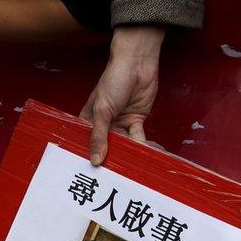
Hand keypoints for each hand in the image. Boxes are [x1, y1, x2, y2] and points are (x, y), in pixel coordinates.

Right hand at [80, 25, 164, 164]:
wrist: (138, 63)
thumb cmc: (113, 80)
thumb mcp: (102, 110)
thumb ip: (100, 136)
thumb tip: (95, 160)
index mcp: (89, 122)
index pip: (89, 144)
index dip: (92, 158)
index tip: (96, 176)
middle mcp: (104, 125)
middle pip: (108, 147)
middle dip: (115, 160)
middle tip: (120, 178)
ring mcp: (120, 124)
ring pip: (125, 144)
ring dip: (132, 154)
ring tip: (138, 169)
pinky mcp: (136, 121)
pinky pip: (140, 138)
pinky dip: (146, 146)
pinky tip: (151, 155)